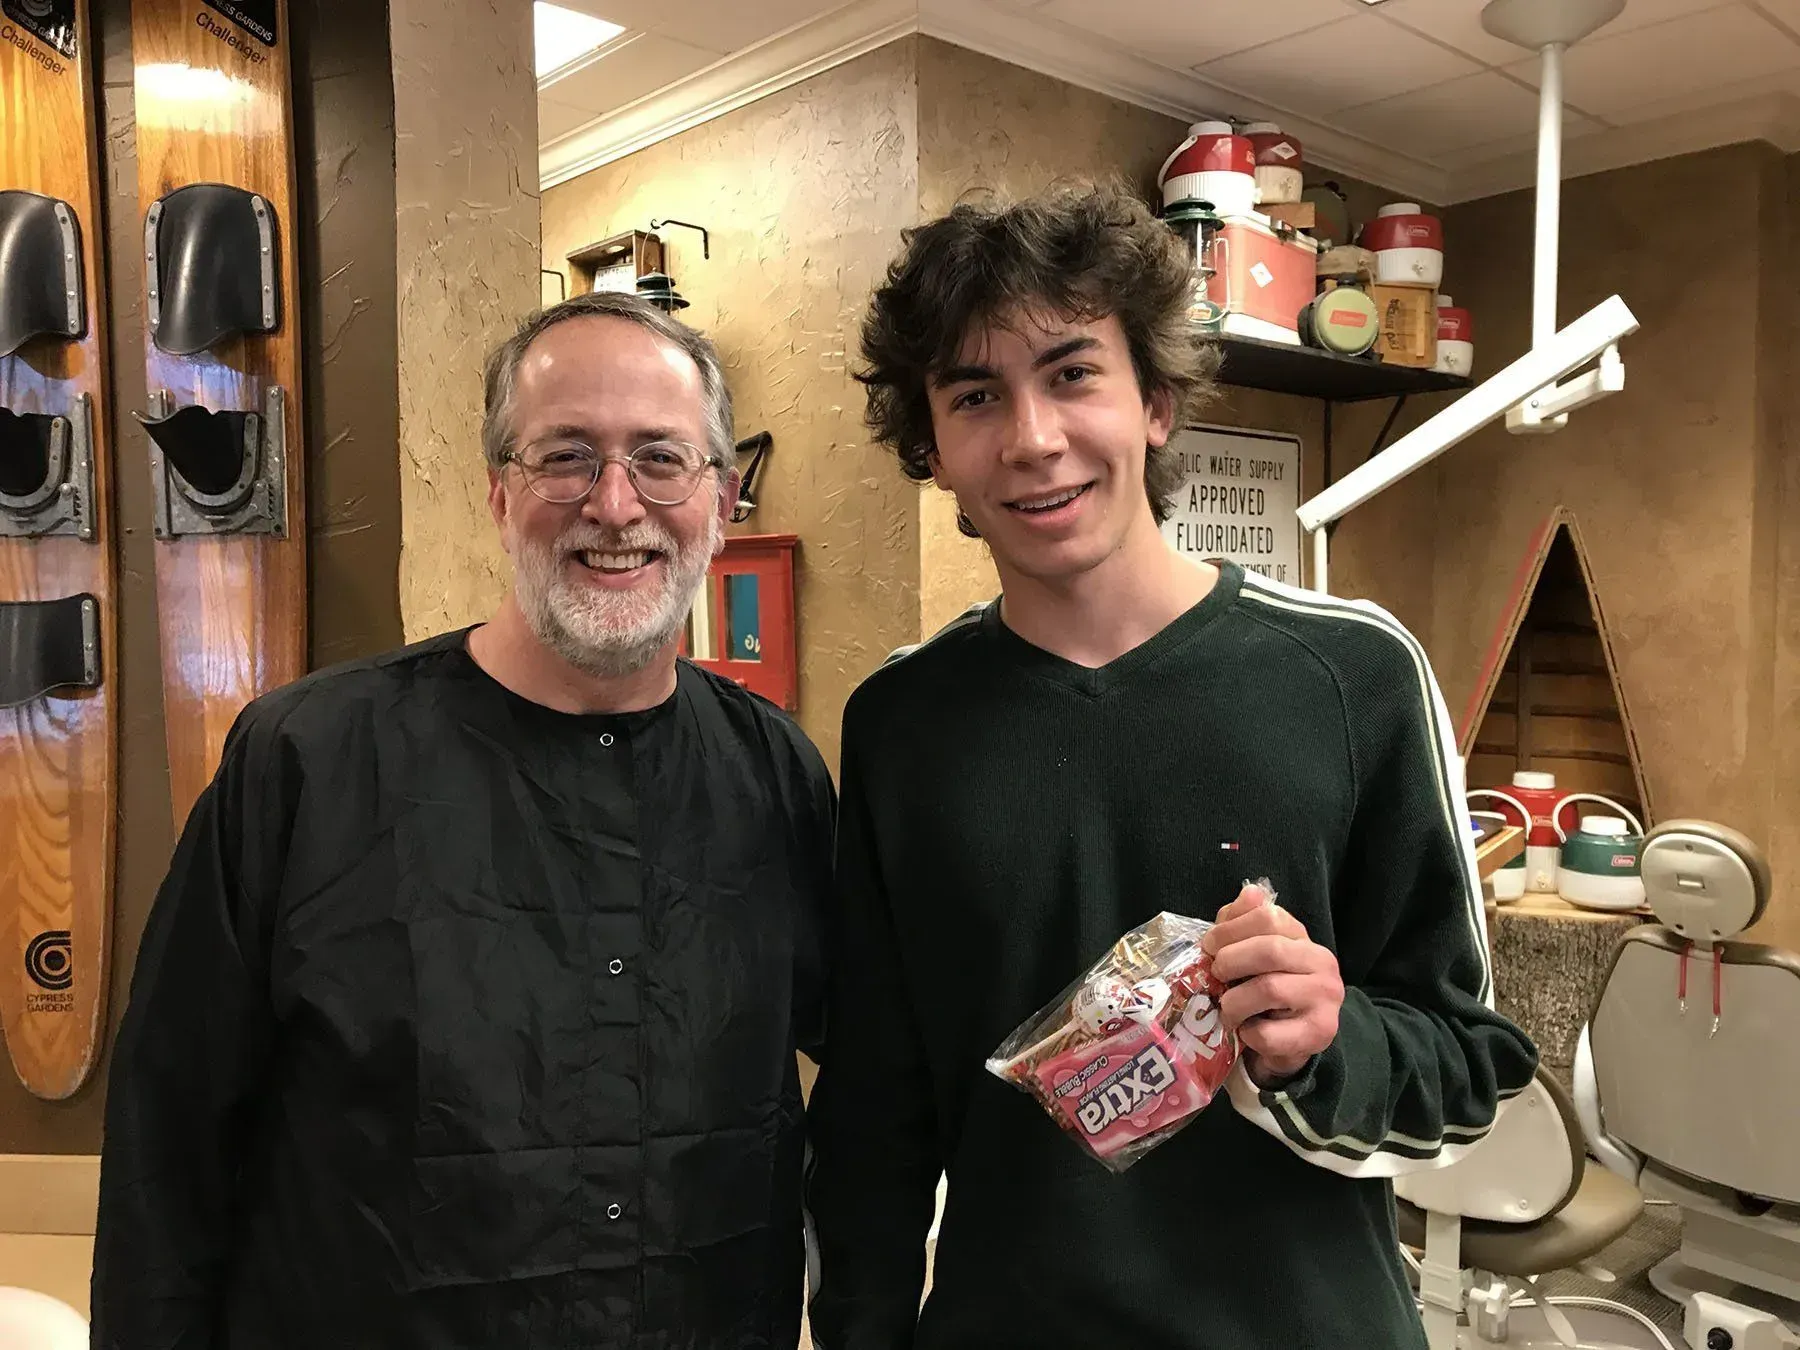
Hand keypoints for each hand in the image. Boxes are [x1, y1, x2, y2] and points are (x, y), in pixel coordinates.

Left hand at [1200, 883, 1343, 1087]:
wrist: (1291, 1042)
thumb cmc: (1266, 991)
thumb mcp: (1253, 951)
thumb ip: (1243, 922)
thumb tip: (1250, 892)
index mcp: (1304, 939)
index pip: (1269, 917)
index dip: (1231, 929)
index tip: (1210, 945)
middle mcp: (1322, 964)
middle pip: (1270, 950)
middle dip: (1231, 961)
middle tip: (1216, 975)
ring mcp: (1325, 1001)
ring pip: (1269, 989)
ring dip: (1234, 1002)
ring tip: (1227, 1009)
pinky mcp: (1317, 1035)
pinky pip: (1268, 1033)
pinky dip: (1247, 1034)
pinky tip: (1246, 1032)